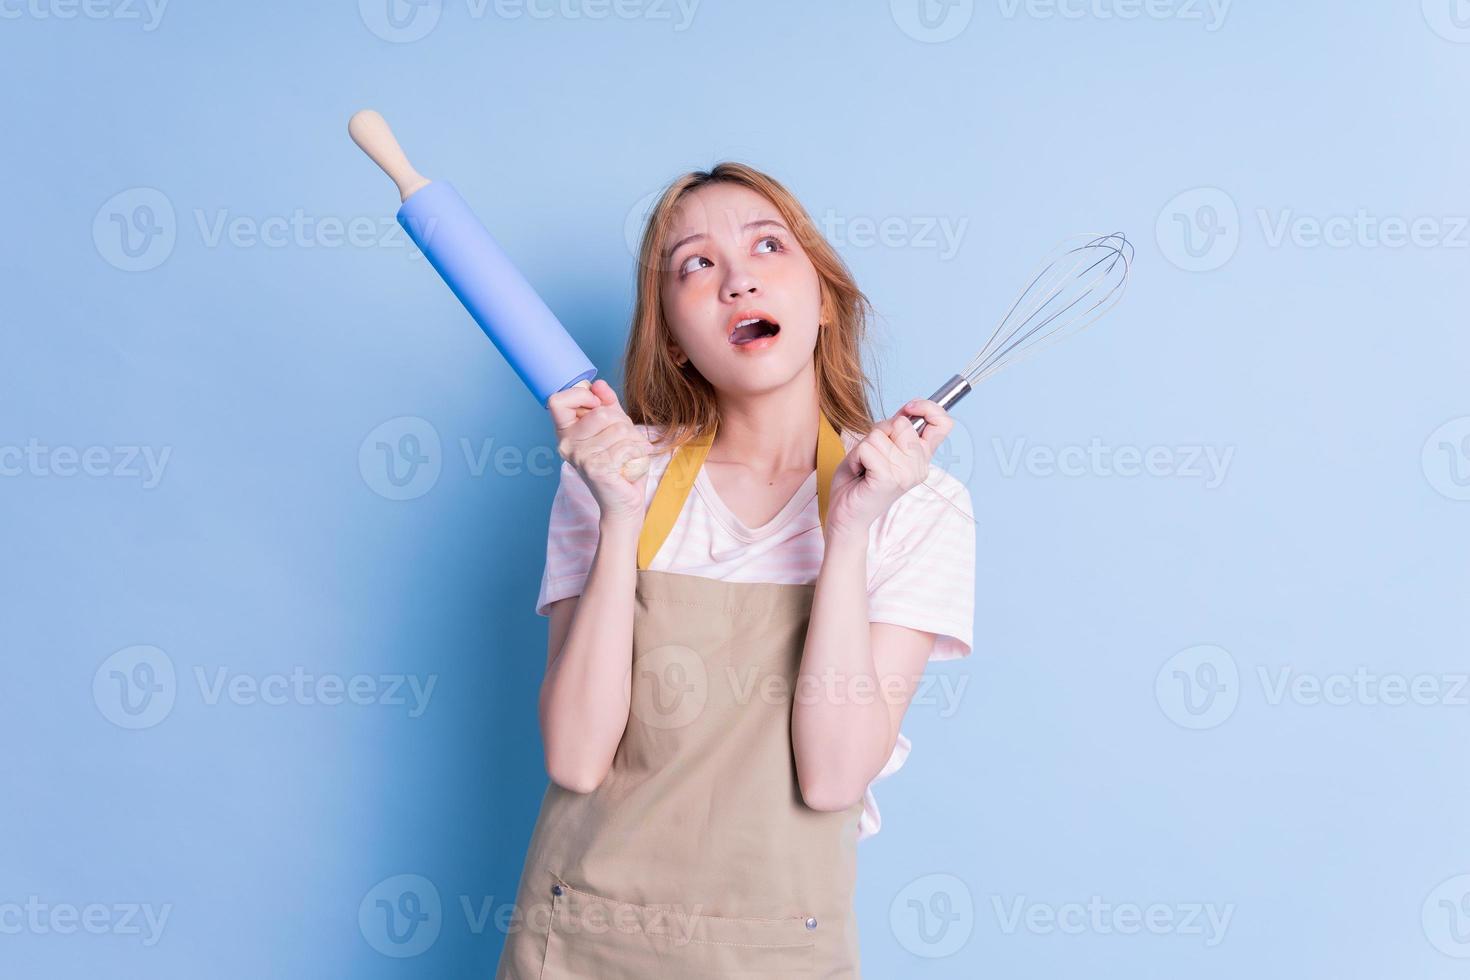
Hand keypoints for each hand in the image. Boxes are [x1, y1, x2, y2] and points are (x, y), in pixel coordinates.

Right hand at [548, 379, 652, 525]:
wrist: (623, 502)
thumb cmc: (619, 464)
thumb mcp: (613, 427)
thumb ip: (606, 403)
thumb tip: (598, 384)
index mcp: (565, 432)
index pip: (557, 400)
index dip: (582, 397)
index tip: (597, 407)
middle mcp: (567, 445)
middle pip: (601, 413)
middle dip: (623, 423)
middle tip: (624, 439)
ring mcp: (580, 458)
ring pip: (618, 428)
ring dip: (634, 439)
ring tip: (630, 453)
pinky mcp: (596, 469)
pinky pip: (626, 446)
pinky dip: (638, 451)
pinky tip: (634, 462)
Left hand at [825, 398, 953, 538]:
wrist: (846, 517)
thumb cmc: (859, 481)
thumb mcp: (880, 447)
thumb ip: (895, 431)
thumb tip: (905, 412)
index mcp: (922, 458)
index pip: (943, 424)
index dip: (927, 408)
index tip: (908, 409)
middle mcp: (919, 466)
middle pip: (900, 423)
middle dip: (878, 434)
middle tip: (872, 458)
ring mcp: (906, 473)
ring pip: (879, 435)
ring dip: (863, 448)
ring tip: (864, 468)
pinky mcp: (888, 478)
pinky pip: (867, 448)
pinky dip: (856, 457)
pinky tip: (860, 473)